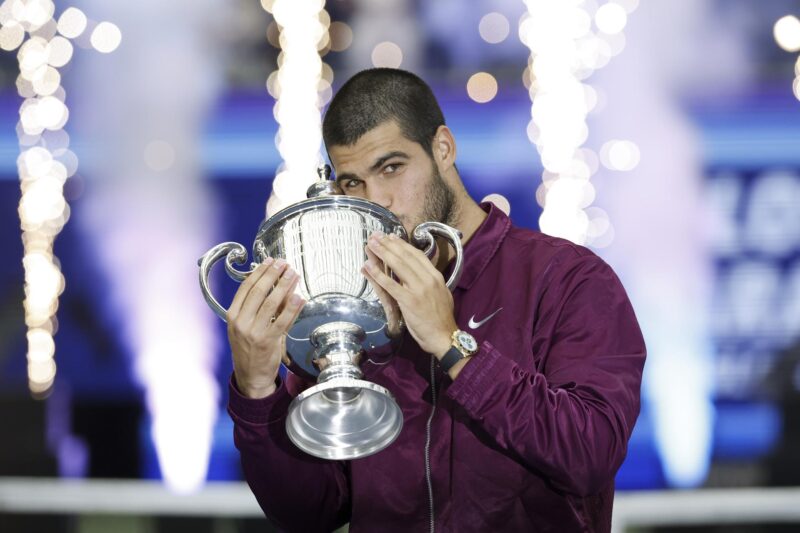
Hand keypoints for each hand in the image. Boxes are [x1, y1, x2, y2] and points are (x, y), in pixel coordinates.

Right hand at [227, 258, 305, 398]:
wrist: (250, 376)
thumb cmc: (249, 348)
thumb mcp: (246, 326)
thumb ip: (257, 307)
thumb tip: (276, 285)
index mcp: (233, 315)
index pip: (246, 288)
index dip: (259, 272)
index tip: (270, 262)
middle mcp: (241, 322)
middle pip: (258, 292)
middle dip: (273, 275)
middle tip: (284, 263)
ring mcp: (254, 332)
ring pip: (271, 303)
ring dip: (284, 286)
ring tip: (293, 274)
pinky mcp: (268, 341)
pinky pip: (282, 321)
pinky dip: (292, 308)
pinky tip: (299, 297)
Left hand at [362, 232, 456, 356]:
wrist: (443, 336)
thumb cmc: (441, 318)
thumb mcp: (441, 294)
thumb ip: (430, 282)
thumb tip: (419, 273)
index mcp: (436, 277)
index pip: (417, 255)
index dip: (402, 245)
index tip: (391, 237)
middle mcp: (428, 279)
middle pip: (405, 257)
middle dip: (389, 244)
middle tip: (376, 235)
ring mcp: (418, 289)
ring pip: (398, 266)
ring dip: (382, 253)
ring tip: (370, 244)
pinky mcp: (408, 301)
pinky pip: (390, 285)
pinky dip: (378, 274)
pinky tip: (368, 266)